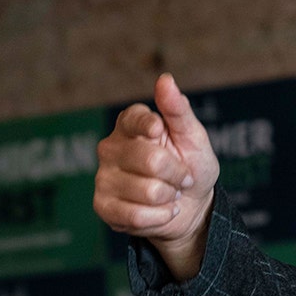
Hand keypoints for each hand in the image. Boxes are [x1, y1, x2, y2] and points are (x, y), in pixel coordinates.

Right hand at [93, 73, 219, 279]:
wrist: (191, 206)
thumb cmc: (191, 164)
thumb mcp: (193, 136)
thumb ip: (178, 110)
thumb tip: (165, 79)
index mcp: (130, 125)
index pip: (133, 118)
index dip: (150, 126)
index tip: (160, 131)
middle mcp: (111, 148)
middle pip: (152, 160)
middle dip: (178, 173)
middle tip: (182, 176)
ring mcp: (104, 177)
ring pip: (148, 191)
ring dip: (170, 197)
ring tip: (169, 193)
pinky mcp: (103, 206)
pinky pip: (136, 215)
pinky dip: (160, 216)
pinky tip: (161, 211)